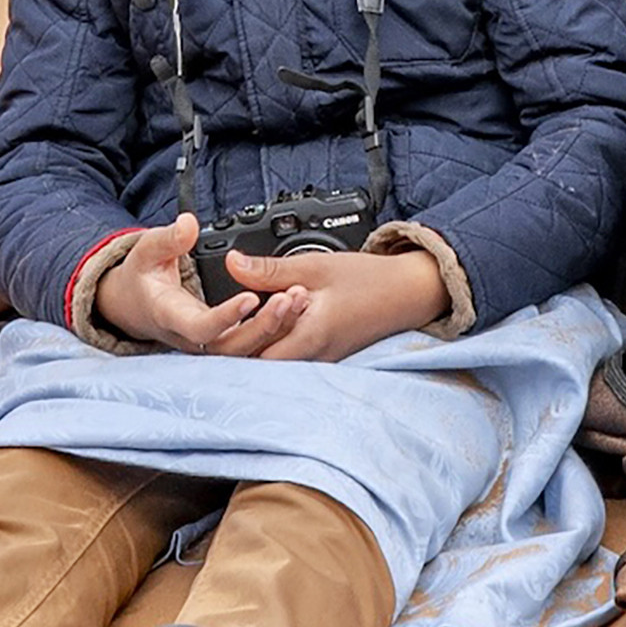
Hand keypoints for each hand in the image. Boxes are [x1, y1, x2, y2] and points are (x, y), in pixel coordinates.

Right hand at [95, 215, 309, 354]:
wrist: (135, 305)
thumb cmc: (142, 278)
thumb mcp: (146, 251)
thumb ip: (168, 239)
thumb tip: (189, 224)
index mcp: (171, 317)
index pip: (201, 328)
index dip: (226, 318)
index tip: (250, 298)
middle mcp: (192, 338)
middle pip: (233, 346)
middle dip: (265, 326)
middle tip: (290, 297)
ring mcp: (209, 344)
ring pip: (247, 349)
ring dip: (277, 328)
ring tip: (299, 299)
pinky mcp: (223, 342)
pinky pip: (252, 344)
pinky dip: (276, 329)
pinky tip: (296, 305)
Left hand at [217, 246, 450, 362]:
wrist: (409, 293)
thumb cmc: (369, 280)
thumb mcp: (315, 266)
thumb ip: (270, 270)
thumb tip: (232, 263)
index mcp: (309, 336)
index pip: (254, 356)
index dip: (231, 341)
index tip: (217, 322)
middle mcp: (312, 356)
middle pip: (259, 363)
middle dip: (240, 342)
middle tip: (223, 320)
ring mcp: (319, 360)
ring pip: (274, 361)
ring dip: (257, 341)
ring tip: (243, 318)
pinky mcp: (324, 355)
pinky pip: (290, 355)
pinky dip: (276, 339)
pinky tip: (269, 321)